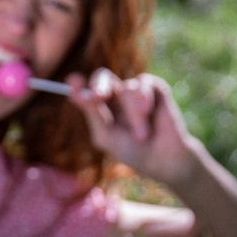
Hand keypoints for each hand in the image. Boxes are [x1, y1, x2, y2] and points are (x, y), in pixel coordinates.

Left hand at [66, 70, 198, 187]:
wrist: (164, 160)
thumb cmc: (132, 151)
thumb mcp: (106, 135)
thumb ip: (92, 113)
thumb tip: (72, 93)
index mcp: (102, 107)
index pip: (86, 89)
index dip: (78, 85)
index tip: (73, 82)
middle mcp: (117, 95)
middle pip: (102, 76)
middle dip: (99, 85)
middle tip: (98, 97)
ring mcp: (136, 91)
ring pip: (127, 89)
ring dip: (133, 114)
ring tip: (142, 136)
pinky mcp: (156, 89)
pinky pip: (145, 82)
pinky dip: (145, 98)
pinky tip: (148, 112)